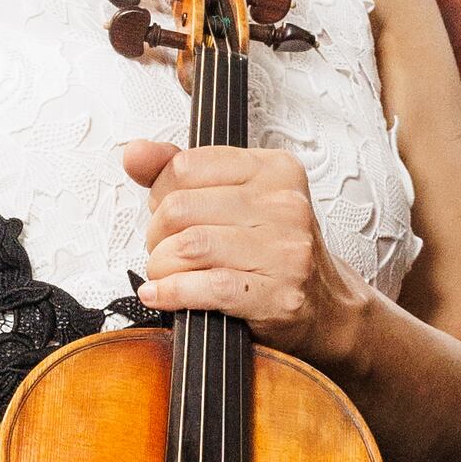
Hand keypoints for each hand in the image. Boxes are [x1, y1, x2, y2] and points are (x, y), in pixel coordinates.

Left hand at [124, 133, 373, 368]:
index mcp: (274, 169)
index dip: (160, 194)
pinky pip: (206, 287)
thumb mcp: (233, 199)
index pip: (185, 166)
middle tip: (165, 250)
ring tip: (166, 275)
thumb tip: (135, 153)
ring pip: (188, 247)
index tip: (169, 216)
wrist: (325, 308)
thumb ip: (179, 172)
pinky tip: (163, 296)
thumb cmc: (272, 252)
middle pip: (179, 208)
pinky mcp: (279, 295)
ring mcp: (286, 250)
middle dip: (157, 235)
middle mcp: (285, 205)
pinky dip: (171, 294)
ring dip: (162, 267)